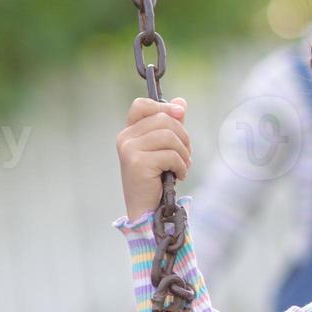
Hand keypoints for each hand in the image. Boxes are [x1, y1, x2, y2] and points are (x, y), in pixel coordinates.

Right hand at [117, 97, 190, 219]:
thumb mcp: (164, 148)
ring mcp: (129, 150)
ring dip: (184, 153)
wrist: (146, 209)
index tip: (180, 114)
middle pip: (164, 119)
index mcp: (129, 132)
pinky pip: (171, 154)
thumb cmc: (156, 178)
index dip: (163, 106)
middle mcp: (125, 138)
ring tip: (183, 166)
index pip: (141, 105)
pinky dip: (181, 166)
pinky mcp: (138, 162)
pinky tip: (178, 175)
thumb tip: (181, 102)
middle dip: (183, 136)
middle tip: (186, 154)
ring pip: (169, 136)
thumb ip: (171, 124)